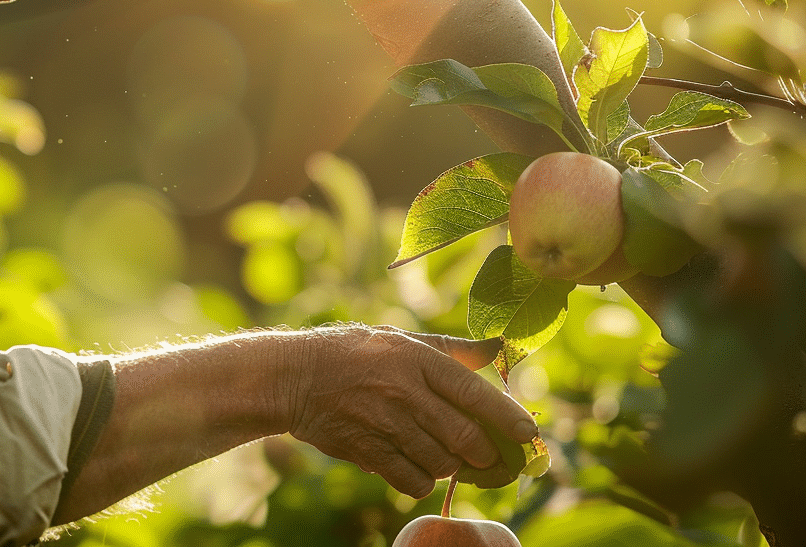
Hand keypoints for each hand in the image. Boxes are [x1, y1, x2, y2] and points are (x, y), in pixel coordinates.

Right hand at [285, 324, 536, 497]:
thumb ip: (451, 349)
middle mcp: (404, 391)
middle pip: (465, 436)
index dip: (507, 416)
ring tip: (443, 455)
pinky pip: (413, 480)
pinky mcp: (367, 450)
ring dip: (451, 465)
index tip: (528, 434)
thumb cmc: (351, 353)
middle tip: (486, 455)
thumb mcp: (399, 339)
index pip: (473, 392)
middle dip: (484, 452)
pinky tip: (416, 466)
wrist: (292, 377)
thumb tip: (499, 347)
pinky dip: (422, 480)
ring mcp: (384, 423)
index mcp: (416, 359)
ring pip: (442, 462)